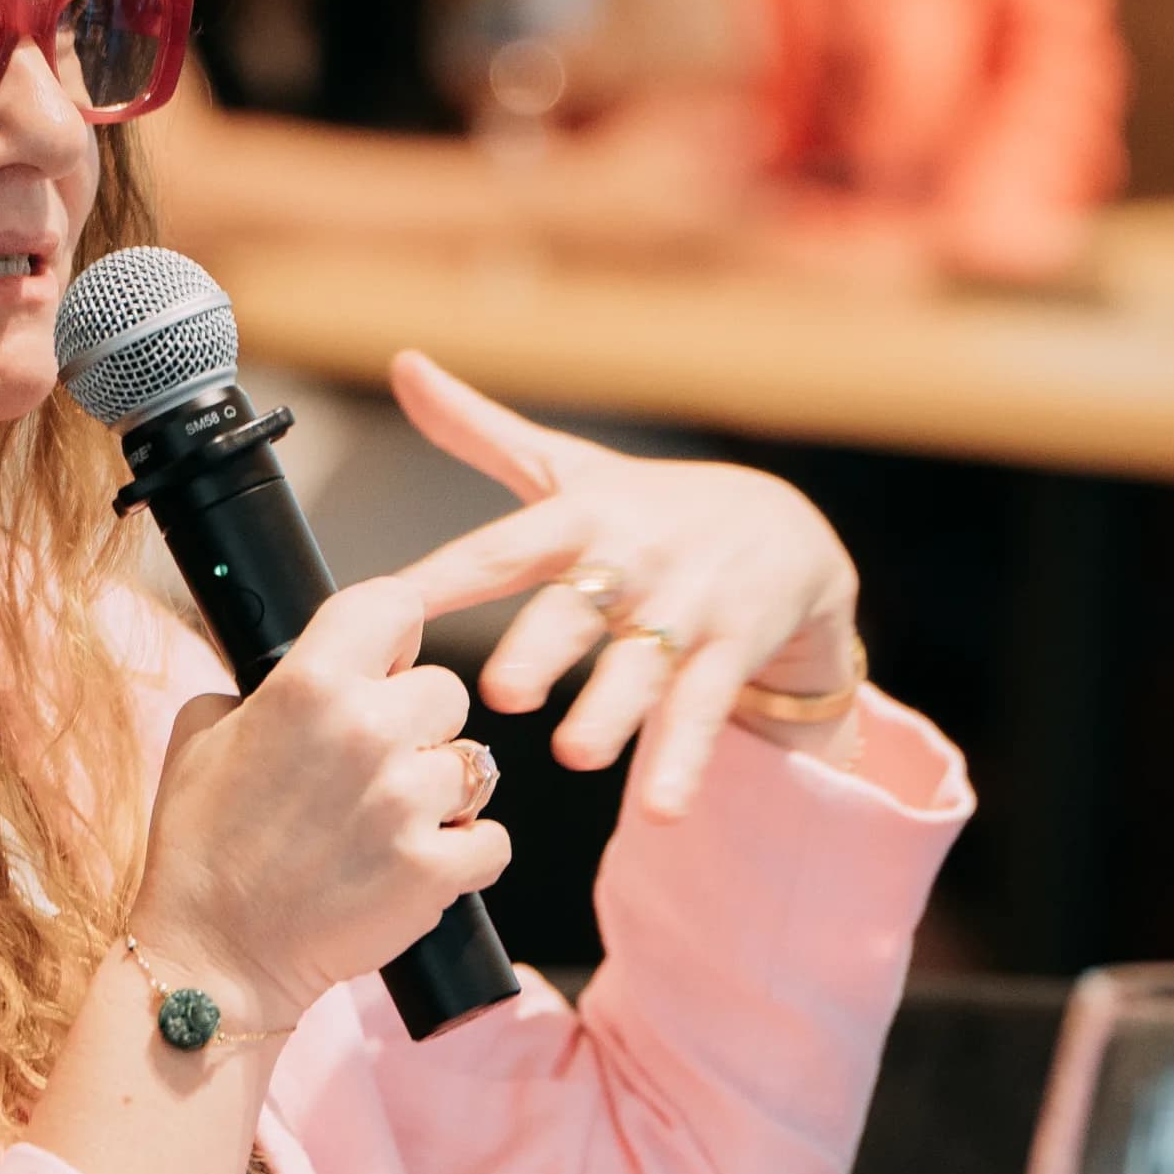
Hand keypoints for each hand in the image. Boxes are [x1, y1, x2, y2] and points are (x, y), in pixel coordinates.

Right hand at [135, 578, 509, 1024]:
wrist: (214, 958)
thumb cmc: (202, 848)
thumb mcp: (202, 733)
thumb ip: (263, 685)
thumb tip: (311, 667)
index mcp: (308, 685)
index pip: (394, 604)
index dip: (394, 636)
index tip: (385, 663)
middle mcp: (366, 732)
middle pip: (447, 690)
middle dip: (420, 725)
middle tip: (376, 768)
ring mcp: (406, 803)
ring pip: (476, 764)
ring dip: (443, 792)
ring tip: (390, 823)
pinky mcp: (435, 869)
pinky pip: (492, 839)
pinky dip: (466, 855)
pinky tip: (416, 863)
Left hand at [389, 352, 859, 820]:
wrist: (787, 532)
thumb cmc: (651, 513)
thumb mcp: (571, 472)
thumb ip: (481, 432)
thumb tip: (405, 365)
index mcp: (580, 517)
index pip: (501, 548)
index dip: (443, 575)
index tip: (386, 606)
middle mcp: (632, 559)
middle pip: (580, 605)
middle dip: (544, 645)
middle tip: (502, 691)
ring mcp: (688, 607)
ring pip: (646, 663)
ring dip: (616, 710)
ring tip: (580, 754)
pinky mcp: (736, 650)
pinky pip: (705, 711)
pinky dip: (685, 761)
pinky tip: (664, 809)